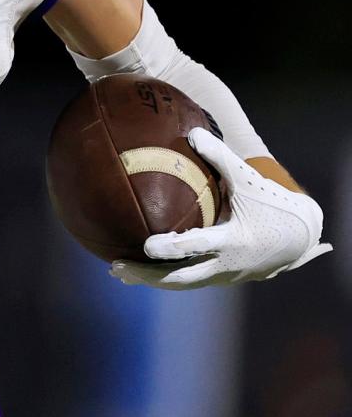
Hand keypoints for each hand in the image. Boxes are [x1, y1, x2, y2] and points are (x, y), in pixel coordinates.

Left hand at [110, 127, 331, 288]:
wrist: (299, 236)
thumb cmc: (272, 202)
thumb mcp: (248, 178)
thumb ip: (220, 156)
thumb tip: (192, 132)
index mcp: (233, 240)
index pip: (196, 246)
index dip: (171, 247)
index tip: (145, 246)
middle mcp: (226, 264)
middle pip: (180, 277)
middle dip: (147, 275)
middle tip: (117, 267)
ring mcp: (223, 276)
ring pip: (181, 284)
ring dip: (150, 280)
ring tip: (119, 272)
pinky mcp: (222, 279)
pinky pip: (189, 281)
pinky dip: (165, 278)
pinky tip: (142, 271)